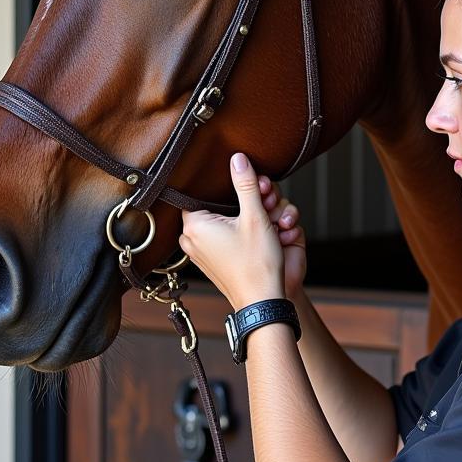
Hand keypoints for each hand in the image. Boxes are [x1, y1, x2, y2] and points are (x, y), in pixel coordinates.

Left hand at [180, 152, 284, 311]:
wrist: (262, 302)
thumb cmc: (257, 265)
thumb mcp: (255, 217)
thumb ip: (246, 184)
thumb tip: (238, 159)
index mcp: (194, 225)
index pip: (204, 190)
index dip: (230, 185)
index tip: (251, 188)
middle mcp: (192, 239)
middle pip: (219, 204)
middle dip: (246, 202)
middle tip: (266, 206)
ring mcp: (201, 252)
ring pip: (226, 219)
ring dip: (249, 217)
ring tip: (269, 225)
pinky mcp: (213, 261)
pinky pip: (226, 236)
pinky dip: (244, 233)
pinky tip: (262, 238)